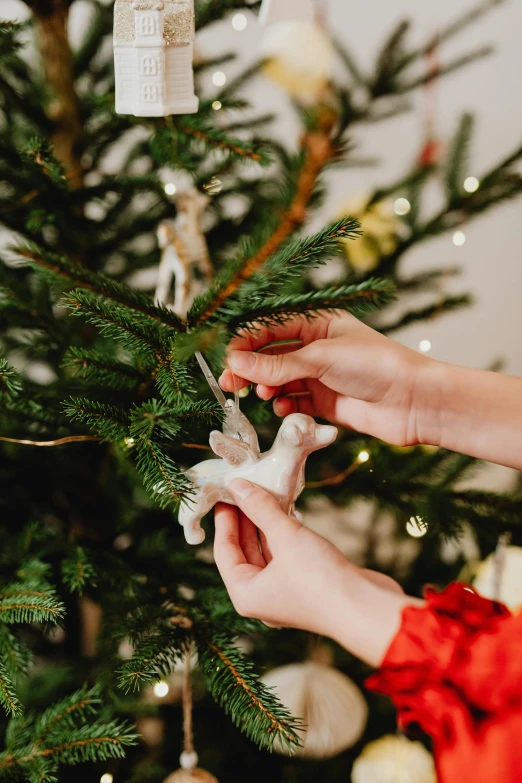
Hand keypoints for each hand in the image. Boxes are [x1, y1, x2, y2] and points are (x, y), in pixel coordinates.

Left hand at [214, 479, 415, 667]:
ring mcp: (285, 592)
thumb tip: (237, 485)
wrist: (367, 608)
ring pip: (268, 552)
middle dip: (245, 519)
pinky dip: (285, 534)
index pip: (224, 551)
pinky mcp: (308, 585)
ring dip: (267, 524)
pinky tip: (289, 512)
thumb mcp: (285, 536)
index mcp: (246, 594)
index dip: (225, 519)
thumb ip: (260, 509)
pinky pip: (287, 555)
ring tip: (265, 492)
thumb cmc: (319, 578)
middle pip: (245, 551)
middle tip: (244, 488)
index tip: (226, 491)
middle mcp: (262, 596)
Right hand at [219, 313, 438, 447]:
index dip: (248, 342)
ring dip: (267, 388)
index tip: (229, 358)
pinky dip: (284, 406)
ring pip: (279, 381)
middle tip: (230, 384)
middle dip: (250, 369)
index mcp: (319, 324)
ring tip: (264, 396)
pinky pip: (293, 402)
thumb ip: (277, 365)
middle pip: (271, 356)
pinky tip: (283, 409)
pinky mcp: (325, 402)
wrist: (414, 402)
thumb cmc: (377, 366)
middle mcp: (317, 348)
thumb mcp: (321, 359)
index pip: (271, 327)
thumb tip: (236, 363)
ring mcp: (321, 376)